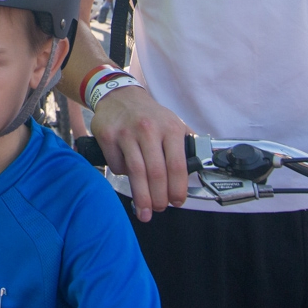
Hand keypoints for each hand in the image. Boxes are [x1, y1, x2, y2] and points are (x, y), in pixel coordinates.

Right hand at [90, 86, 192, 220]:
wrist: (120, 95)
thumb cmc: (149, 115)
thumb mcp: (173, 123)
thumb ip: (186, 145)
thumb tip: (199, 168)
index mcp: (170, 128)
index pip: (177, 165)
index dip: (178, 188)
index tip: (177, 201)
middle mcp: (149, 129)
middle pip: (156, 173)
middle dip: (159, 198)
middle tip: (159, 209)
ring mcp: (126, 132)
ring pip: (136, 173)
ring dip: (141, 197)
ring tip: (145, 212)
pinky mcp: (108, 135)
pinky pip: (117, 165)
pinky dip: (122, 174)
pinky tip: (127, 174)